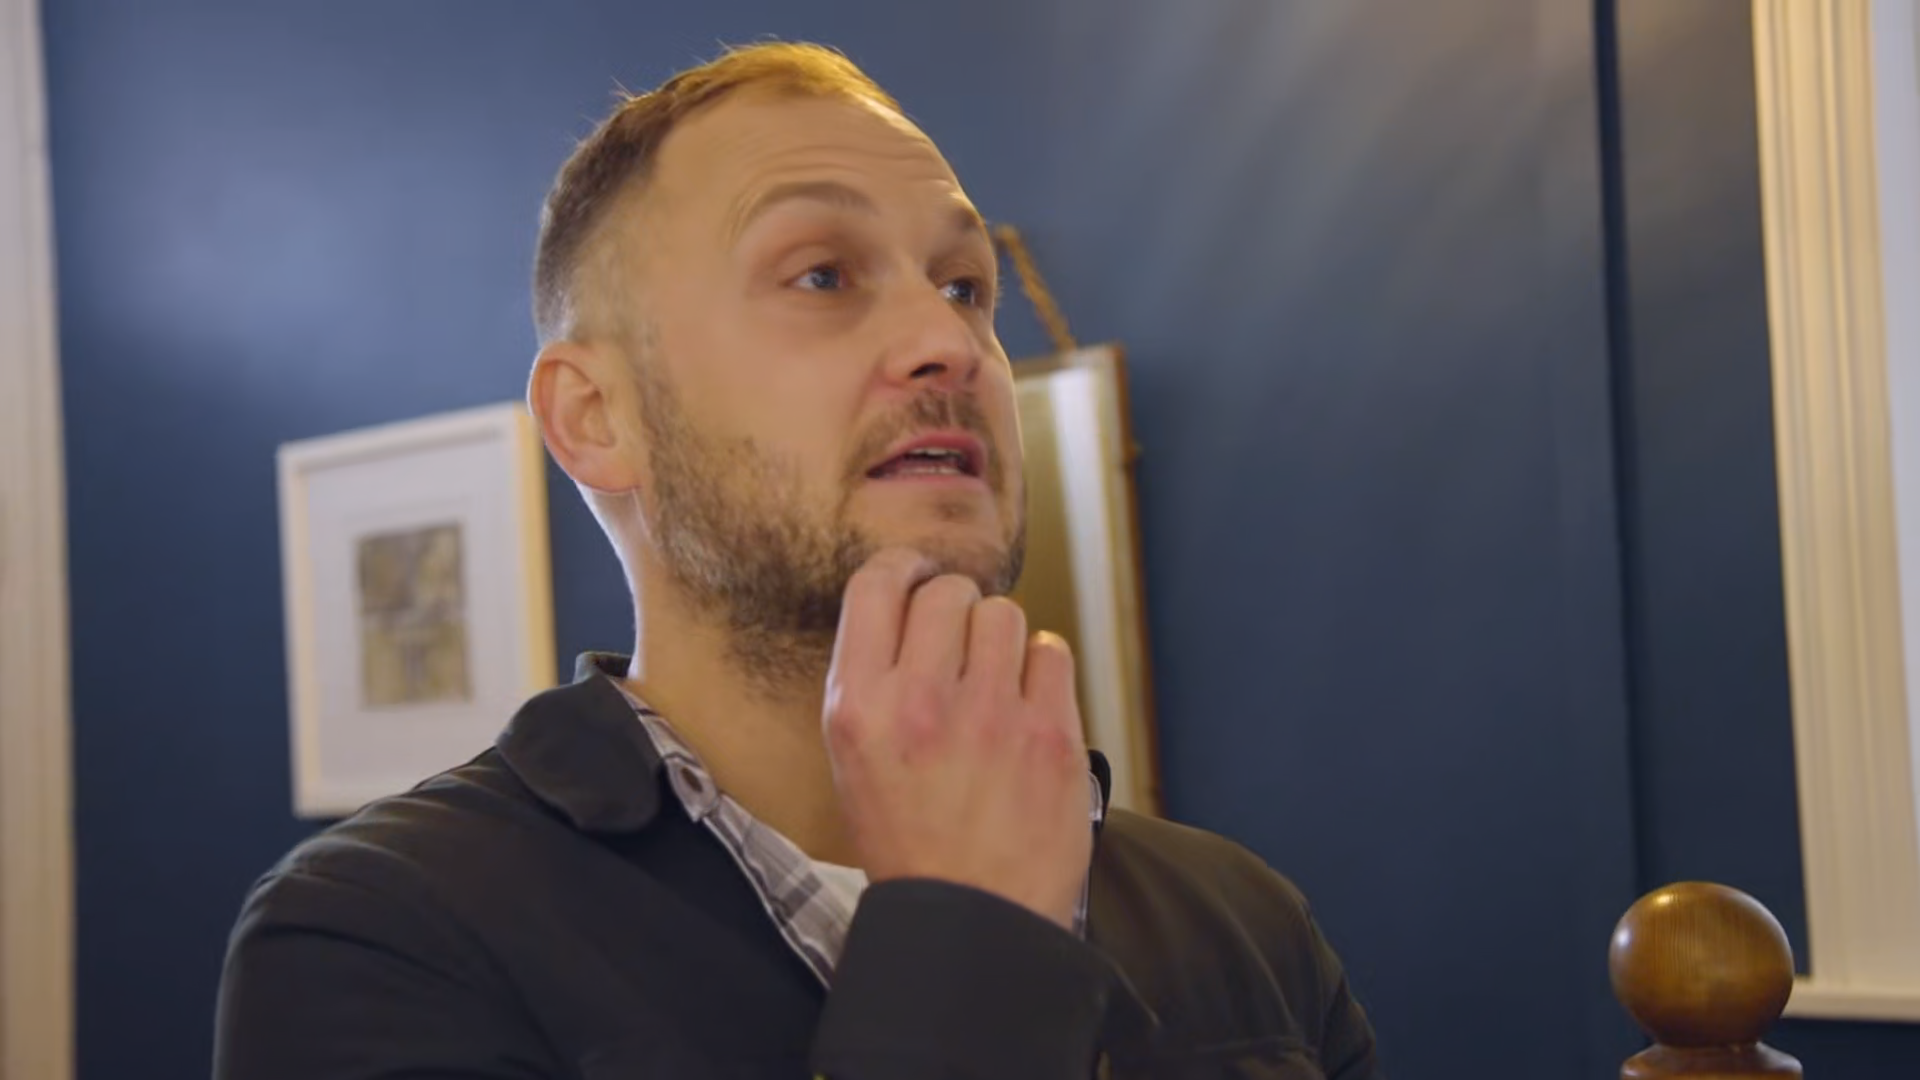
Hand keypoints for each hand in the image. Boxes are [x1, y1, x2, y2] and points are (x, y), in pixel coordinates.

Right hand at [823, 547, 1091, 929]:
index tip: (918, 578)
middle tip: (963, 645)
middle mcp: (920, 702)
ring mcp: (990, 716)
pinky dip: (1043, 669)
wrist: (971, 919)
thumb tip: (907, 609)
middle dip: (958, 608)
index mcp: (859, 707)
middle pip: (948, 592)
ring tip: (997, 679)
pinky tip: (1030, 702)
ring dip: (1002, 637)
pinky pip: (1052, 652)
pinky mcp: (1050, 735)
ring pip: (1004, 614)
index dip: (903, 569)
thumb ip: (874, 684)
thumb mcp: (853, 762)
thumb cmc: (911, 843)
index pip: (875, 585)